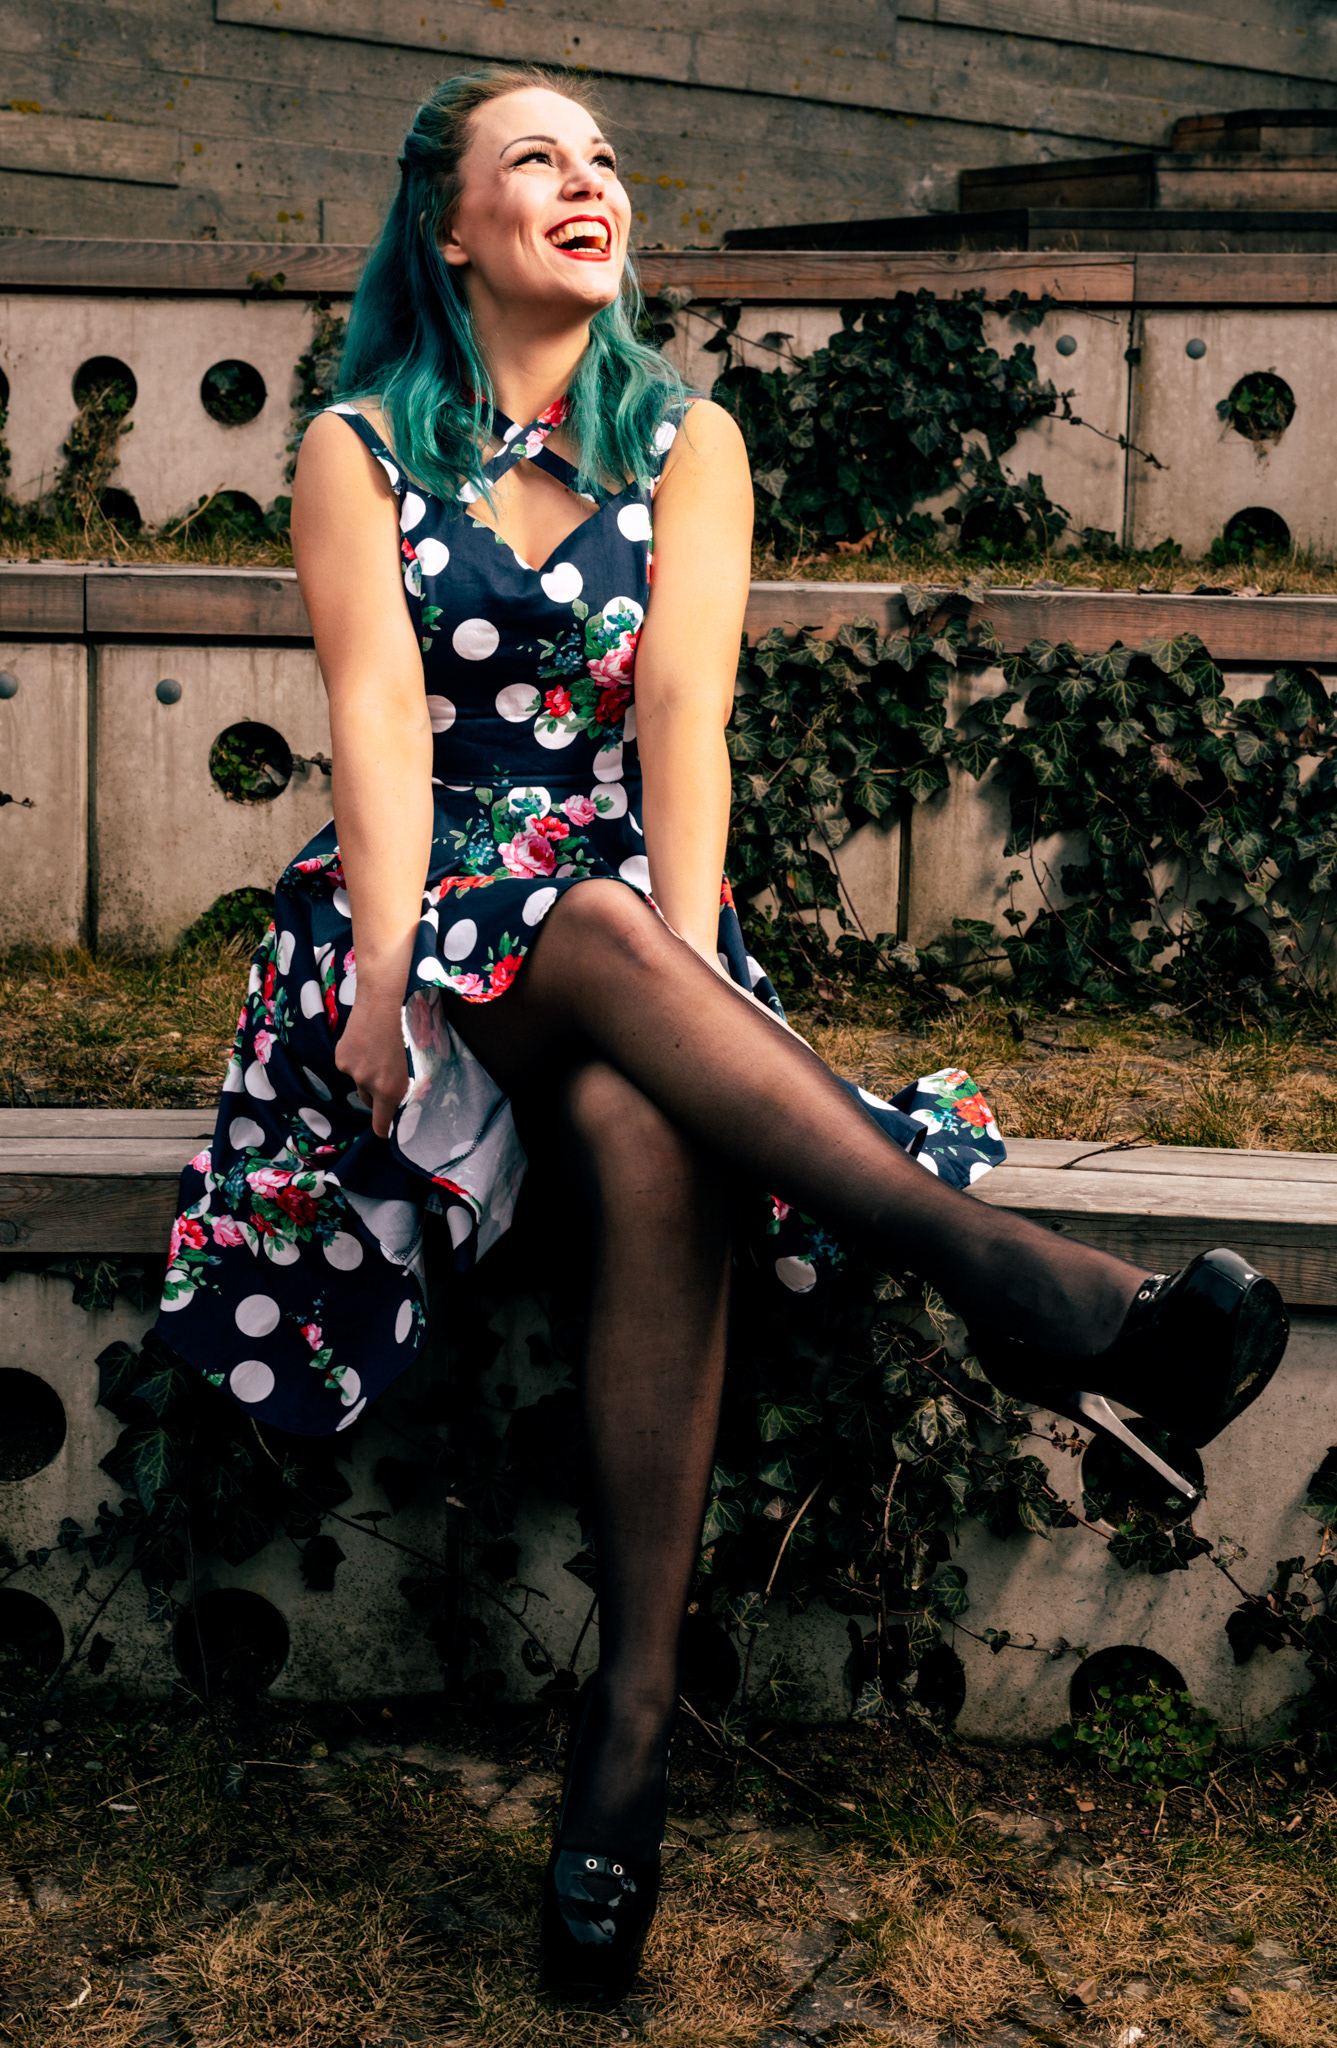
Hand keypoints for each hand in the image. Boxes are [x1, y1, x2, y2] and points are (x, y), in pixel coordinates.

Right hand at [334, 984, 409, 1138]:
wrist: (384, 999)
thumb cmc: (411, 1026)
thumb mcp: (420, 1060)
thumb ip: (412, 1082)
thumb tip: (412, 1095)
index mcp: (391, 1089)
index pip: (381, 1125)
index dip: (384, 1129)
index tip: (387, 1129)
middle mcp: (369, 1084)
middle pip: (370, 1102)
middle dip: (378, 1095)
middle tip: (388, 1075)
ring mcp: (352, 1071)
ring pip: (359, 1082)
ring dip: (367, 1075)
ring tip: (379, 1051)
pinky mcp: (341, 1057)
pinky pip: (350, 1066)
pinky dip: (357, 1059)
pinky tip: (367, 1041)